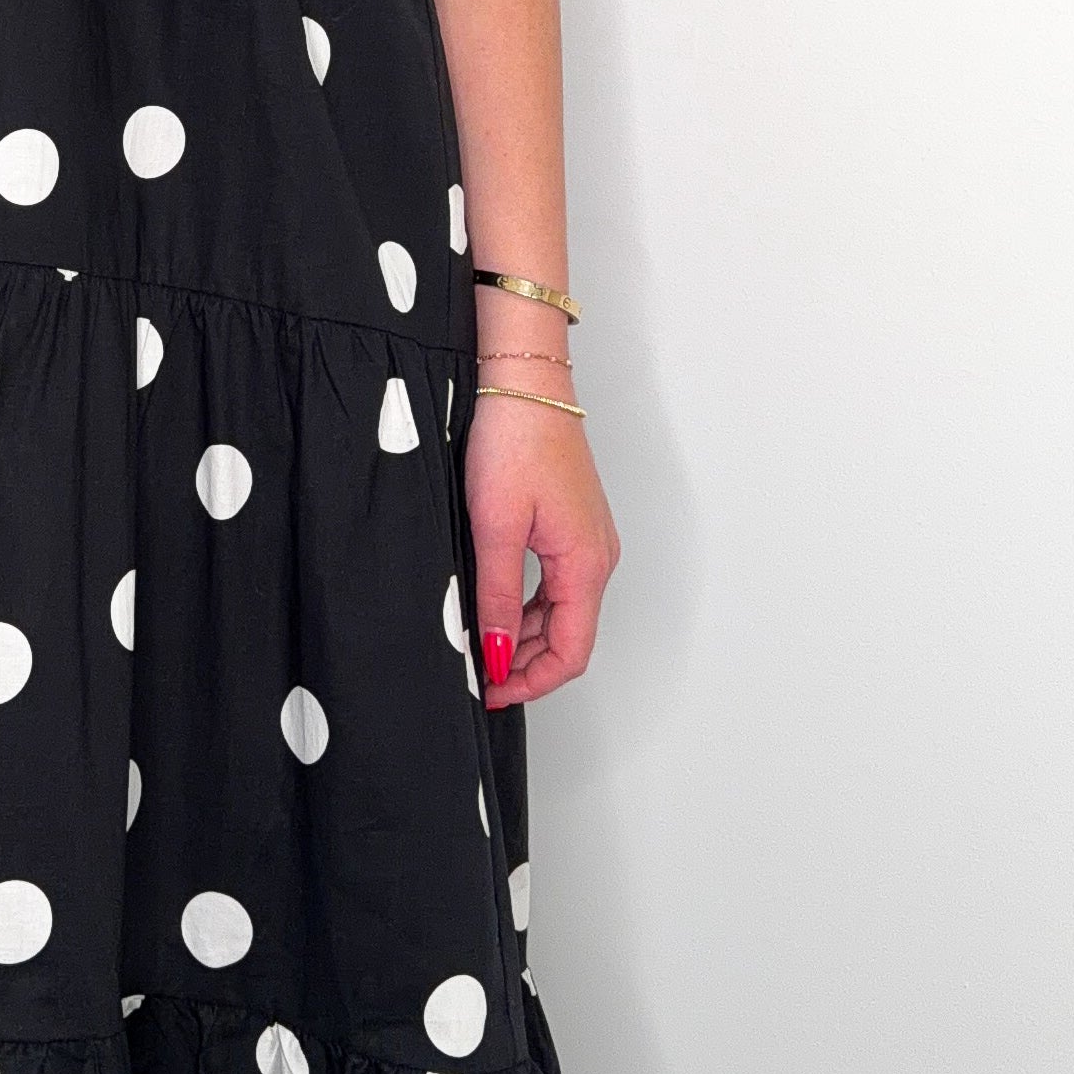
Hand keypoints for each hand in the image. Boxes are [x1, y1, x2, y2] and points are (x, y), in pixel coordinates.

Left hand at [467, 396, 619, 705]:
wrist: (526, 383)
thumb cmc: (516, 440)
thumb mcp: (495, 527)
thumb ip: (497, 596)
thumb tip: (496, 652)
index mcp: (585, 564)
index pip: (571, 652)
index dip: (532, 681)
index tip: (492, 690)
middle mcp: (596, 557)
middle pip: (569, 637)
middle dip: (524, 663)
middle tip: (477, 671)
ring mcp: (587, 541)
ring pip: (560, 612)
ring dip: (522, 635)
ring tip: (478, 641)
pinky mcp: (571, 526)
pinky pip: (555, 585)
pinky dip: (525, 606)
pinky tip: (492, 605)